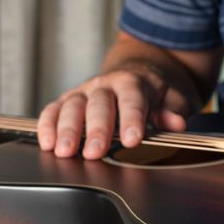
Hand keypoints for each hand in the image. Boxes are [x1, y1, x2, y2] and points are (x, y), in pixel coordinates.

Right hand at [37, 65, 188, 158]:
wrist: (142, 71)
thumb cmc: (157, 91)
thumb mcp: (174, 98)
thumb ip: (173, 111)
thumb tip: (176, 122)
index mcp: (134, 82)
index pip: (133, 101)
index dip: (132, 120)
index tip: (132, 139)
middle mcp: (106, 84)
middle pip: (99, 105)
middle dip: (95, 129)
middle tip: (94, 152)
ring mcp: (86, 91)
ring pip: (72, 106)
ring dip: (67, 130)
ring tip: (64, 152)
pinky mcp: (70, 100)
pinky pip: (54, 109)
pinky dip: (48, 125)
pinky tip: (47, 142)